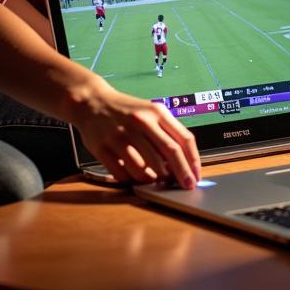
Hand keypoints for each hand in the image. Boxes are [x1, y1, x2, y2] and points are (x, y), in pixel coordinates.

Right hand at [72, 81, 201, 187]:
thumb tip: (183, 163)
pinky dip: (131, 180)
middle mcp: (140, 122)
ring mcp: (120, 135)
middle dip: (181, 173)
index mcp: (157, 112)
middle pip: (169, 153)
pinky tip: (133, 177)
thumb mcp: (151, 112)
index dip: (193, 160)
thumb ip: (167, 133)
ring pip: (145, 168)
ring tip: (155, 180)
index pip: (183, 138)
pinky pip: (122, 173)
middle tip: (186, 187)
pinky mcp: (102, 148)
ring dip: (154, 180)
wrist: (93, 102)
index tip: (196, 176)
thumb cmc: (128, 111)